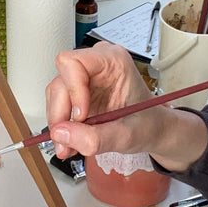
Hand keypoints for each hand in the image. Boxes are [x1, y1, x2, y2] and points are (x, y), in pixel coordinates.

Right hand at [45, 42, 156, 158]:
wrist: (151, 129)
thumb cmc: (147, 123)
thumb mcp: (126, 136)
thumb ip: (95, 138)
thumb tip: (61, 134)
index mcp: (114, 61)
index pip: (73, 62)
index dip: (72, 90)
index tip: (80, 116)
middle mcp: (96, 64)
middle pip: (61, 81)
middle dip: (62, 114)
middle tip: (68, 140)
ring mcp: (85, 76)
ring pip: (55, 94)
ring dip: (59, 122)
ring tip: (71, 144)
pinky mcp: (77, 90)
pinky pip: (57, 103)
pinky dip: (61, 125)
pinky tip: (72, 140)